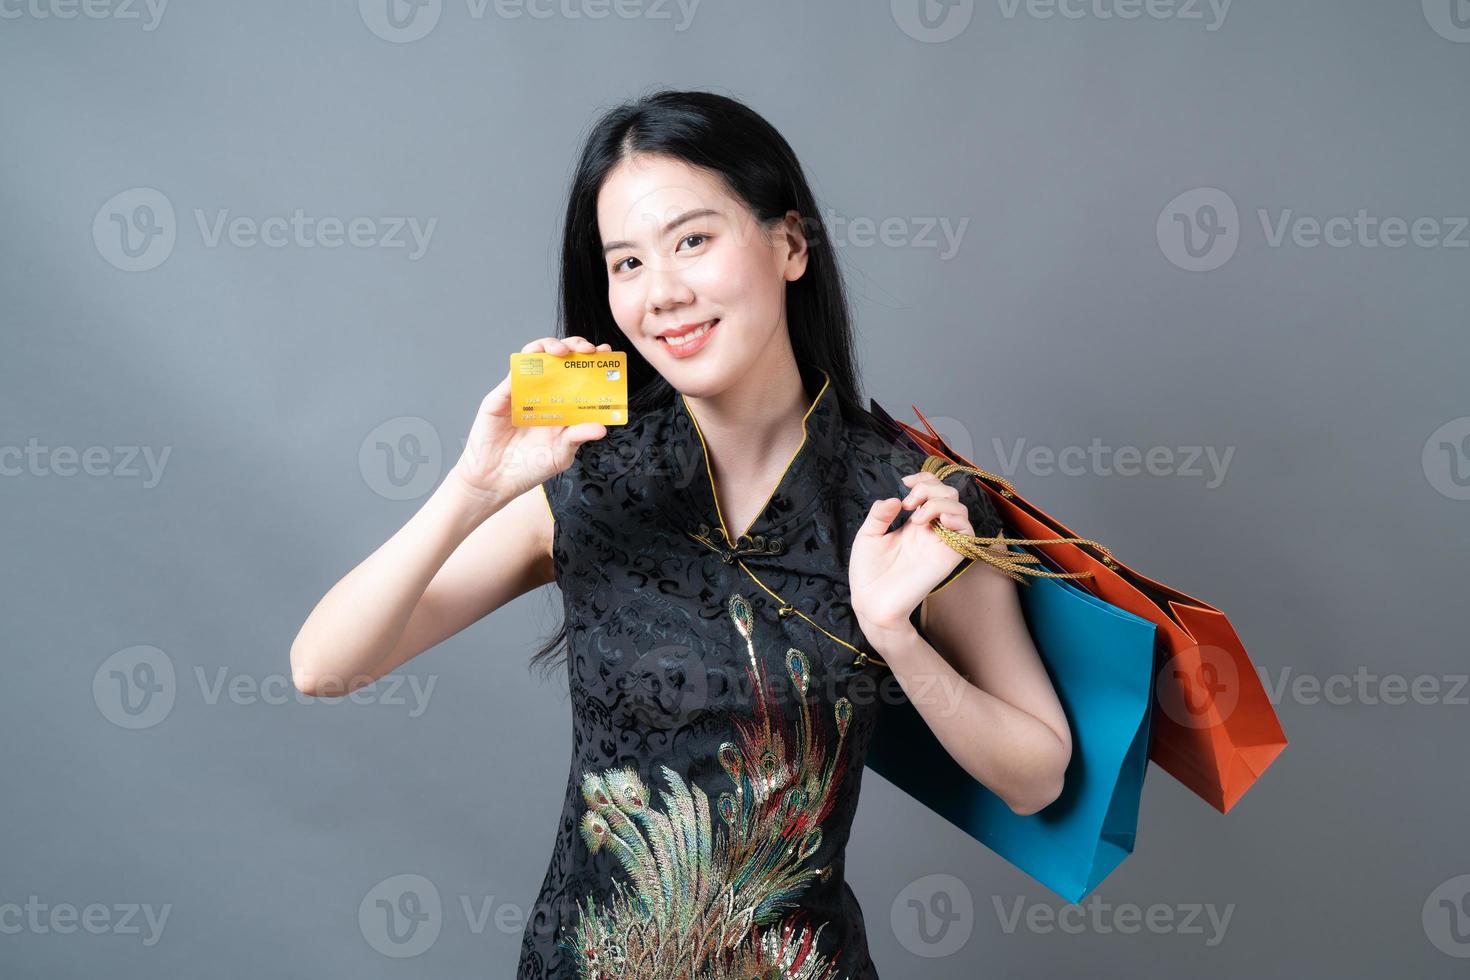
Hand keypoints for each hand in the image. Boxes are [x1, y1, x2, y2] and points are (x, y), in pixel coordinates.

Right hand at [450, 335, 612, 504]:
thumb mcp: (560, 454)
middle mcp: (544, 394)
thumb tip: (602, 428)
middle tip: (587, 350)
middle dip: (575, 347)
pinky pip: (514, 372)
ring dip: (549, 346)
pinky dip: (526, 363)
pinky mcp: (501, 395)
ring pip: (536, 357)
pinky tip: (537, 361)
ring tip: (562, 351)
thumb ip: (578, 437)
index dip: (593, 362)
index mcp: (562, 406)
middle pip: (560, 359)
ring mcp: (522, 391)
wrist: (494, 480)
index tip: (606, 353)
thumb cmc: (528, 468)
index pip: (580, 376)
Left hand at [848, 470, 970, 631]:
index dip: (924, 478)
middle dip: (930, 488)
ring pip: (960, 509)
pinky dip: (956, 519)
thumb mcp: (868, 535)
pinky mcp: (948, 557)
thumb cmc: (868, 572)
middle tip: (909, 505)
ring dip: (940, 502)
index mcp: (913, 524)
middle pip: (949, 495)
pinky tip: (935, 521)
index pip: (932, 491)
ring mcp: (940, 543)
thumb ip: (880, 514)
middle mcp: (931, 531)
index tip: (906, 482)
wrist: (870, 602)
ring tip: (918, 516)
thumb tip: (895, 498)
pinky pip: (967, 533)